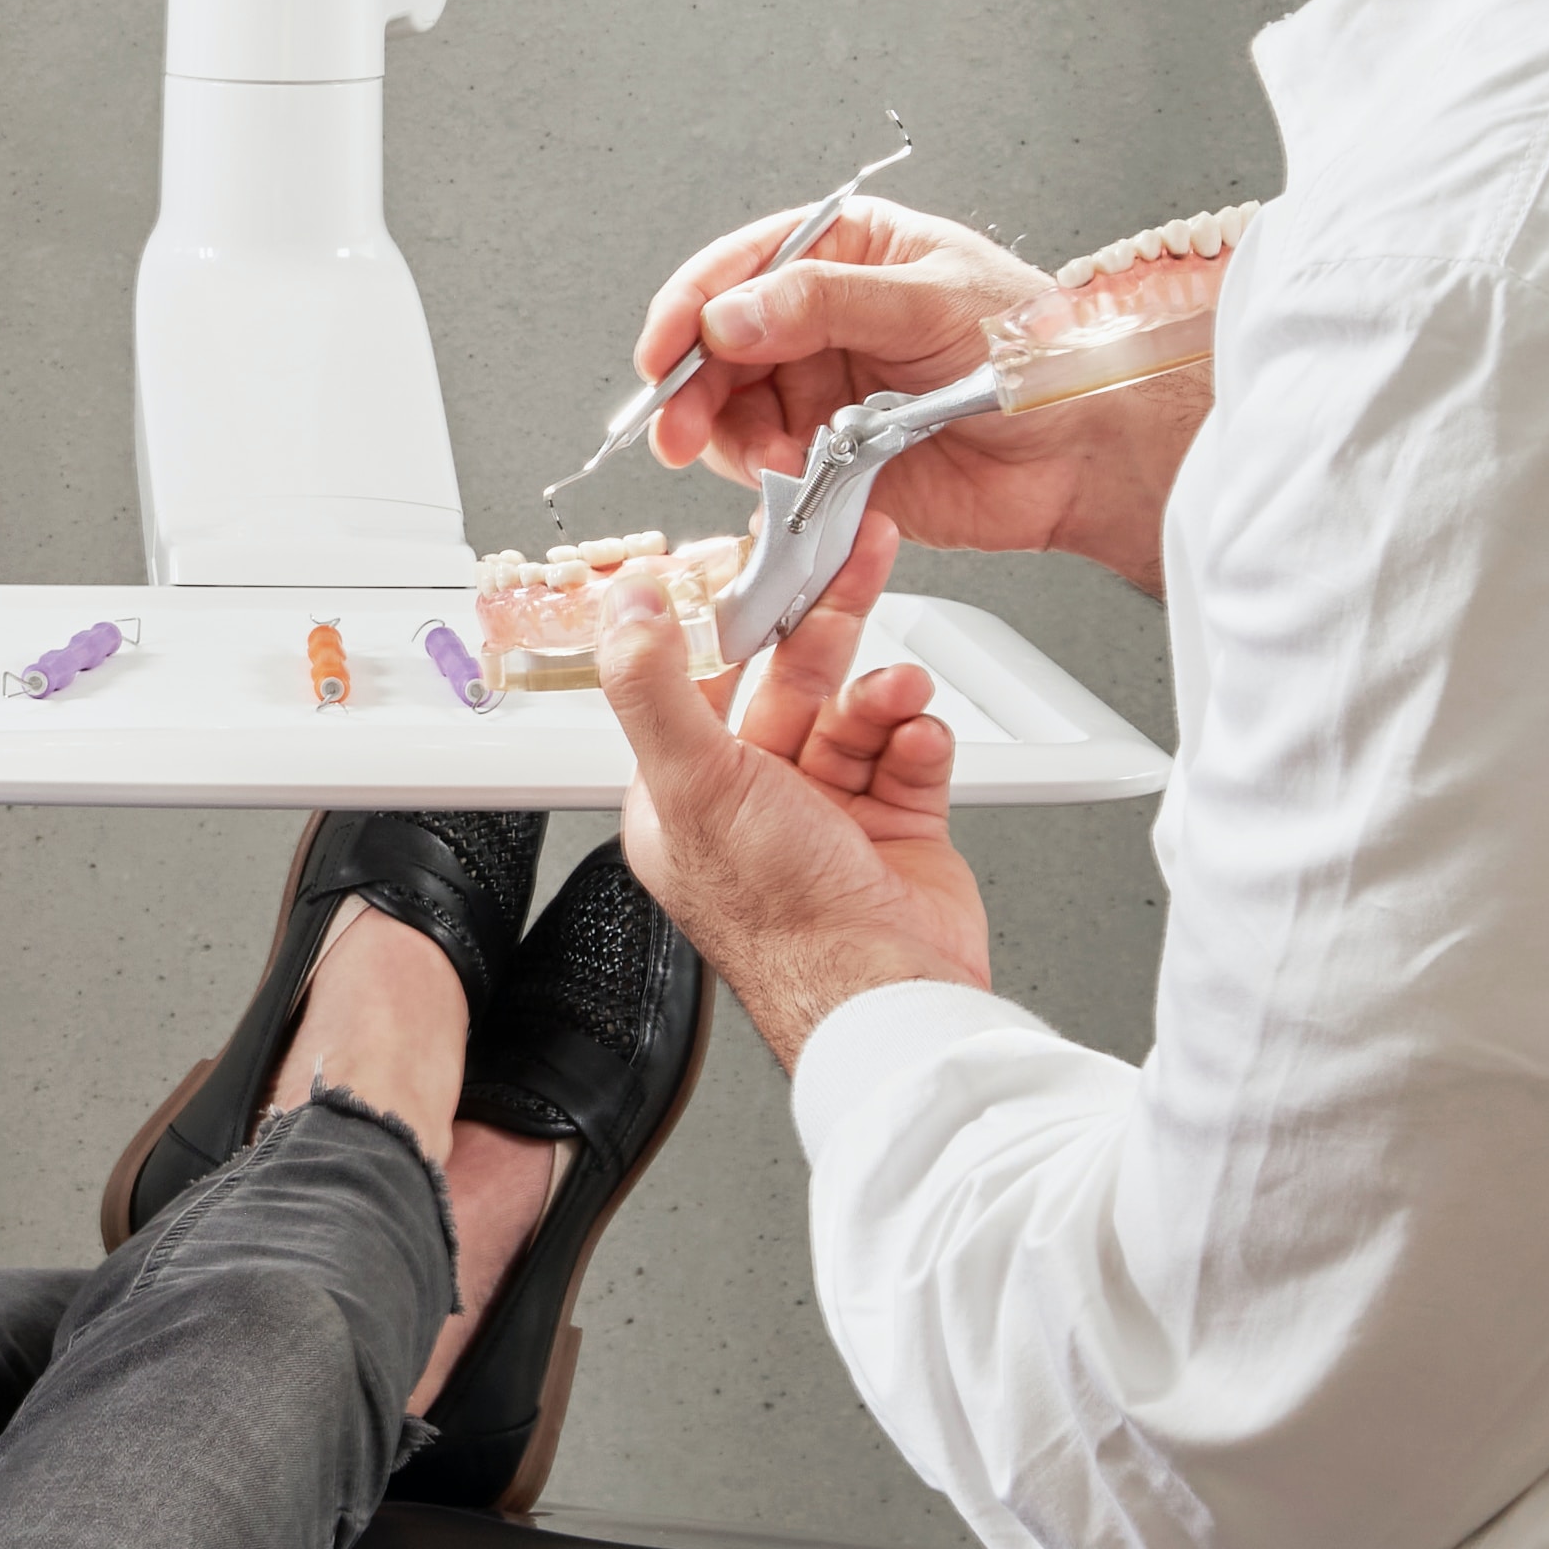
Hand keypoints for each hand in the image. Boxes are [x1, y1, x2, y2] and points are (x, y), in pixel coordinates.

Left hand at [601, 513, 989, 1070]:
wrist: (885, 991)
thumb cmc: (784, 918)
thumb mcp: (694, 781)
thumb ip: (653, 685)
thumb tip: (628, 608)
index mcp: (689, 795)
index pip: (704, 677)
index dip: (737, 614)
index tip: (763, 556)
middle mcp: (757, 803)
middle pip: (792, 680)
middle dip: (827, 620)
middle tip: (858, 557)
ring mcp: (832, 815)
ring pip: (857, 712)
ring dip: (883, 690)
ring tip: (899, 689)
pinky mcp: (899, 827)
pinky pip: (911, 751)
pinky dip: (920, 737)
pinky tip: (918, 741)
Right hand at [637, 194, 1205, 597]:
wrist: (1086, 450)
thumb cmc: (1038, 352)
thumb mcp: (934, 302)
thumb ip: (828, 303)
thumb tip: (732, 314)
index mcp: (851, 252)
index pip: (745, 264)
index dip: (693, 303)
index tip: (667, 346)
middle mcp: (824, 319)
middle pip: (720, 341)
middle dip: (690, 381)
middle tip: (678, 422)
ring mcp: (822, 390)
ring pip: (729, 407)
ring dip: (721, 433)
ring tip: (747, 456)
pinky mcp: (829, 458)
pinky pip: (765, 464)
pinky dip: (760, 475)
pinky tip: (789, 476)